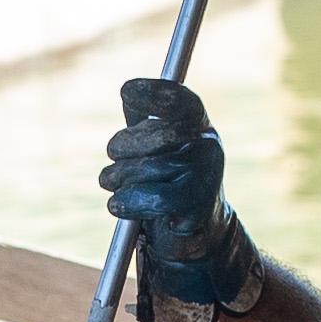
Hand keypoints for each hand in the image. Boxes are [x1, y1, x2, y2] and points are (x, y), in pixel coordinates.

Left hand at [100, 77, 258, 321]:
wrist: (195, 230)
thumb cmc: (167, 179)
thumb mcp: (155, 143)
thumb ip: (144, 116)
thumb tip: (128, 90)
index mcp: (198, 124)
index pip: (179, 100)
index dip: (153, 92)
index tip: (127, 91)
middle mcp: (208, 145)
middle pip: (157, 133)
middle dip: (123, 145)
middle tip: (112, 155)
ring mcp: (206, 176)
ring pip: (146, 169)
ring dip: (118, 178)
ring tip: (113, 185)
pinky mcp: (196, 208)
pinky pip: (151, 199)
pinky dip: (126, 202)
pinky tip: (119, 205)